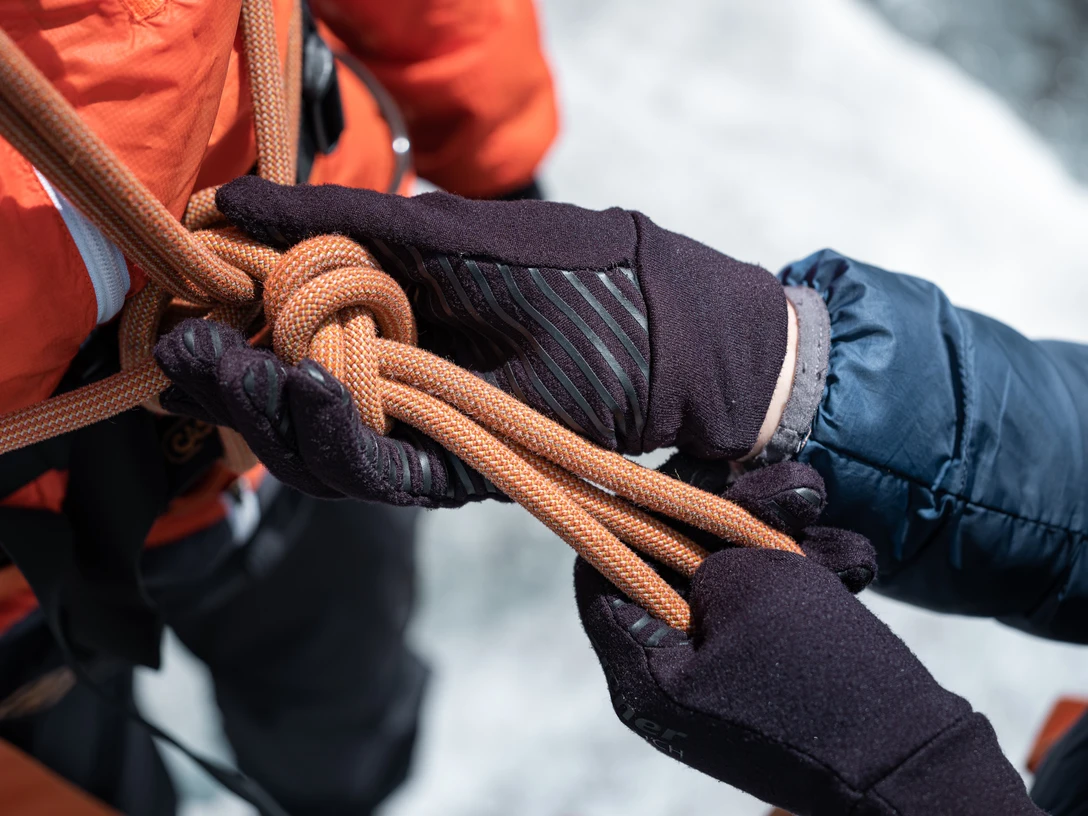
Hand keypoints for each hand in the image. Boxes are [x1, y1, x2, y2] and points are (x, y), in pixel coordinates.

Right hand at [214, 176, 790, 458]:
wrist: (662, 325)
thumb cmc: (561, 267)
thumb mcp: (438, 233)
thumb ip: (341, 226)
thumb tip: (232, 202)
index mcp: (376, 334)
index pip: (277, 349)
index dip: (224, 337)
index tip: (178, 312)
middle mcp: (389, 392)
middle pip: (284, 409)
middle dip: (230, 384)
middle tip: (183, 352)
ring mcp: (419, 436)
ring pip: (319, 449)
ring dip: (267, 412)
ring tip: (225, 368)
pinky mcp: (454, 472)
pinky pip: (378, 471)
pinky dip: (337, 438)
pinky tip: (307, 388)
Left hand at [575, 463, 1040, 815]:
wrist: (919, 766)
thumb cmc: (826, 676)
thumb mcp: (754, 585)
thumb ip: (701, 542)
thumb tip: (675, 516)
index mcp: (641, 670)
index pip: (604, 570)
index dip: (638, 511)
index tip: (685, 474)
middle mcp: (669, 676)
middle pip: (672, 565)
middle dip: (733, 514)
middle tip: (792, 492)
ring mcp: (719, 676)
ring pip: (731, 576)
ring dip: (781, 538)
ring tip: (825, 517)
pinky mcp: (767, 673)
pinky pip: (768, 607)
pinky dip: (805, 577)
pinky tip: (851, 567)